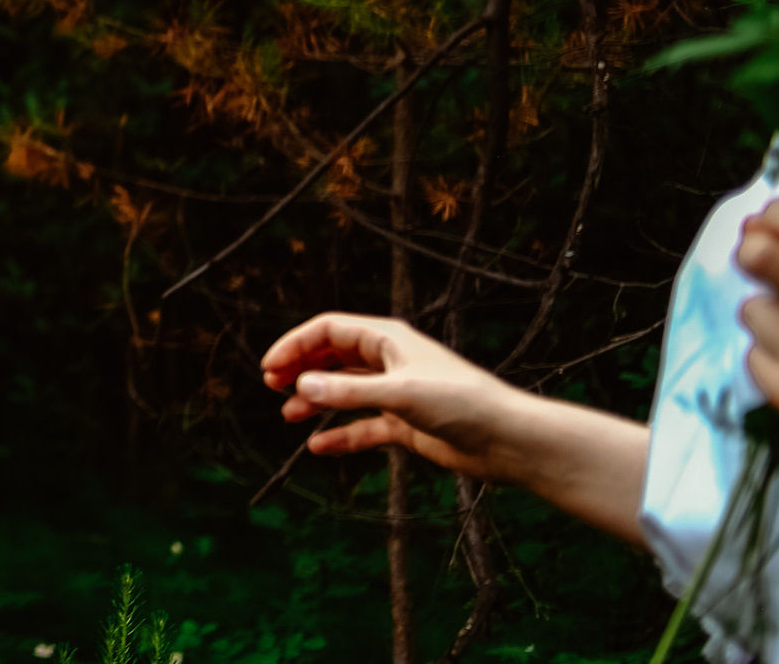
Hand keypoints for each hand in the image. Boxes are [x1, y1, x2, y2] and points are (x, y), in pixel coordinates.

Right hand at [260, 313, 534, 478]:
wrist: (508, 440)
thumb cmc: (462, 404)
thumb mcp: (399, 394)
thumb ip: (347, 392)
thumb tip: (300, 386)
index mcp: (389, 339)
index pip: (329, 330)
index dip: (296, 345)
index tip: (270, 368)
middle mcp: (390, 362)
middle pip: (332, 358)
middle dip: (300, 369)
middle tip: (271, 387)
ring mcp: (397, 393)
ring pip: (344, 391)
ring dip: (315, 401)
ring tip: (289, 416)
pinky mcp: (406, 424)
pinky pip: (363, 427)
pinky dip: (340, 435)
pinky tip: (318, 448)